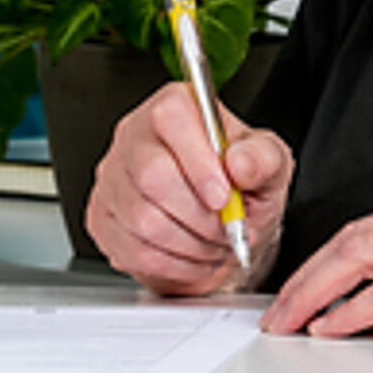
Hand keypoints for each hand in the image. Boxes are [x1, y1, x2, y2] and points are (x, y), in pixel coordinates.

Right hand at [86, 81, 291, 294]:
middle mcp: (135, 137)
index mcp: (175, 108)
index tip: (224, 197)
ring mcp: (112, 179)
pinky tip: (192, 254)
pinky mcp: (102, 219)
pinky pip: (133, 250)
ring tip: (213, 242)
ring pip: (142, 219)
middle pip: (152, 175)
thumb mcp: (270, 166)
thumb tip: (241, 162)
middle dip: (200, 215)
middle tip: (226, 228)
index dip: (198, 163)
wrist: (223, 227)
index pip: (170, 118)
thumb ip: (263, 158)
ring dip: (191, 244)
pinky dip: (173, 264)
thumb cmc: (241, 187)